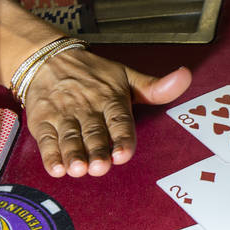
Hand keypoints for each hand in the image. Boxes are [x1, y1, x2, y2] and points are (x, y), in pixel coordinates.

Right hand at [22, 50, 190, 177]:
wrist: (47, 59)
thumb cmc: (92, 74)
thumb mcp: (125, 76)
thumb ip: (155, 87)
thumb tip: (185, 76)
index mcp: (110, 98)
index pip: (119, 120)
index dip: (122, 137)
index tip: (124, 154)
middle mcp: (87, 108)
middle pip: (93, 132)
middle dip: (96, 150)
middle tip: (100, 167)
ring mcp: (64, 116)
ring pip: (70, 138)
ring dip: (74, 155)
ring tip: (78, 169)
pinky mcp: (43, 122)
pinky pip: (47, 140)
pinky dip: (50, 155)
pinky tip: (56, 169)